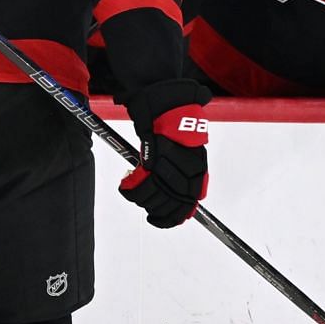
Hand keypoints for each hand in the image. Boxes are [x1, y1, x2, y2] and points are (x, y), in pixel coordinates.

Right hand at [119, 79, 209, 227]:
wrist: (168, 103)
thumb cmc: (176, 126)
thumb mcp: (190, 154)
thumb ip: (189, 177)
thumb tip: (190, 203)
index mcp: (199, 171)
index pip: (188, 204)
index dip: (174, 217)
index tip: (163, 220)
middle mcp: (187, 170)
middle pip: (169, 204)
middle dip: (154, 208)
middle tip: (144, 203)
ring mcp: (171, 165)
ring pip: (153, 196)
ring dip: (140, 198)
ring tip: (133, 192)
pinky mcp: (154, 158)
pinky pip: (140, 185)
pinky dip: (130, 189)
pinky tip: (126, 185)